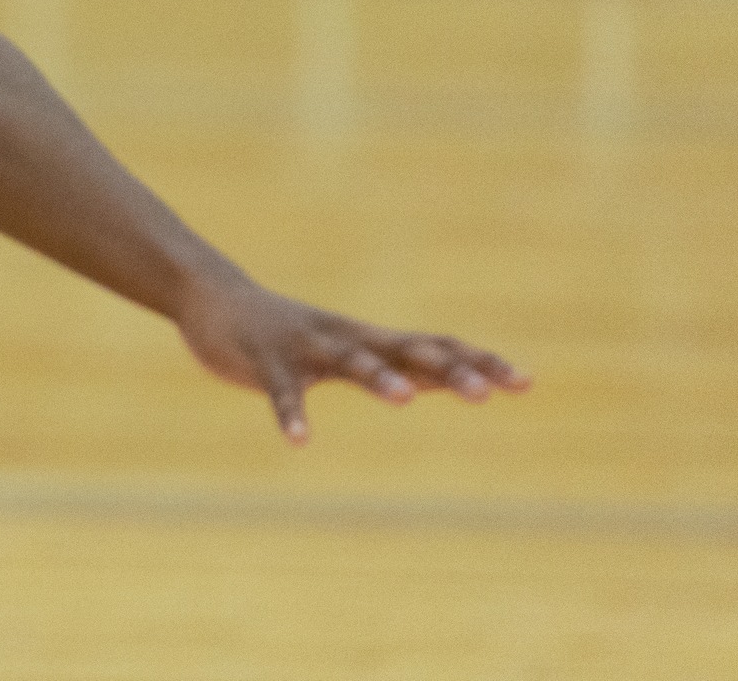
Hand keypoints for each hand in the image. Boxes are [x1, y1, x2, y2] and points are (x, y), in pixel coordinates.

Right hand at [174, 274, 530, 444]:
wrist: (213, 298)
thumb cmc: (291, 331)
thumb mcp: (351, 347)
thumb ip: (400, 363)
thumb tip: (460, 379)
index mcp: (371, 339)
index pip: (437, 345)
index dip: (479, 361)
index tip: (525, 382)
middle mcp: (348, 338)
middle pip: (406, 350)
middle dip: (446, 370)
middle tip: (485, 394)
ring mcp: (308, 346)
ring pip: (350, 360)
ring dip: (378, 378)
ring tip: (406, 400)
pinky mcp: (267, 360)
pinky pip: (282, 389)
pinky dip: (292, 412)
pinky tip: (301, 439)